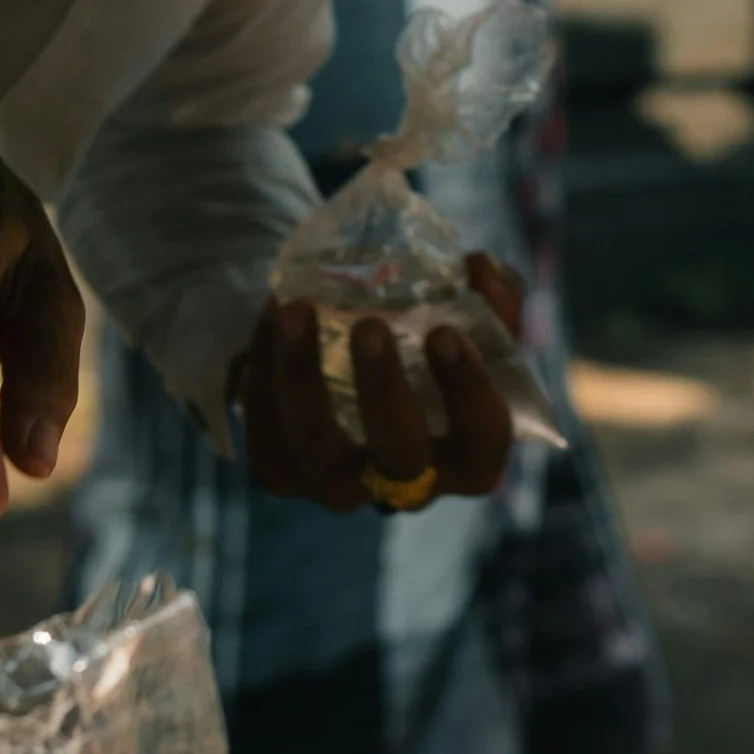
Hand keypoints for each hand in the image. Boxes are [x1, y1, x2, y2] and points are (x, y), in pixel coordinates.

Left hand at [238, 250, 522, 513]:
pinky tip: (270, 322)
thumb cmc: (430, 358)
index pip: (484, 438)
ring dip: (303, 378)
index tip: (445, 332)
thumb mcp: (474, 331)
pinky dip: (262, 378)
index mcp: (468, 457)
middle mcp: (407, 485)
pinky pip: (265, 438)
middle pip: (400, 454)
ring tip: (295, 311)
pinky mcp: (286, 477)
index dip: (467, 392)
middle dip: (383, 388)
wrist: (354, 384)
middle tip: (369, 324)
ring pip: (317, 450)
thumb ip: (490, 300)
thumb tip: (479, 267)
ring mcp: (340, 487)